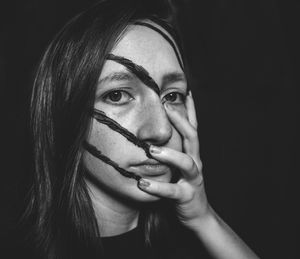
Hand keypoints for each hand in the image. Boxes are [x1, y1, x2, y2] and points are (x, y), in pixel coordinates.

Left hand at [138, 91, 210, 228]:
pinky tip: (143, 183)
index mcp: (192, 153)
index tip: (185, 91)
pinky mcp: (186, 196)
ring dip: (170, 155)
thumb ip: (171, 149)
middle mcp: (195, 162)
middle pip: (192, 137)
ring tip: (151, 150)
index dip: (191, 109)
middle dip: (181, 121)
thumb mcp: (180, 165)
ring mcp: (193, 179)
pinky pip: (173, 191)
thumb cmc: (184, 185)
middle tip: (166, 107)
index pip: (192, 127)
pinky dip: (158, 187)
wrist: (197, 214)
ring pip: (186, 163)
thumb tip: (155, 134)